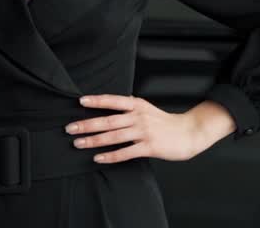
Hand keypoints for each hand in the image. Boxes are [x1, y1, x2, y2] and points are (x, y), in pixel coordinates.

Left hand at [65, 94, 224, 164]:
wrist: (189, 132)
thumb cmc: (165, 122)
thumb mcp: (147, 109)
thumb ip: (130, 109)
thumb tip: (108, 109)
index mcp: (138, 105)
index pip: (113, 100)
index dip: (96, 100)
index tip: (80, 101)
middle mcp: (139, 117)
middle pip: (108, 120)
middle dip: (87, 124)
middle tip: (70, 128)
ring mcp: (144, 132)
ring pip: (114, 137)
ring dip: (94, 141)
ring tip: (78, 144)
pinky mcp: (149, 147)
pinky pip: (125, 152)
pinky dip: (110, 156)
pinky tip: (98, 158)